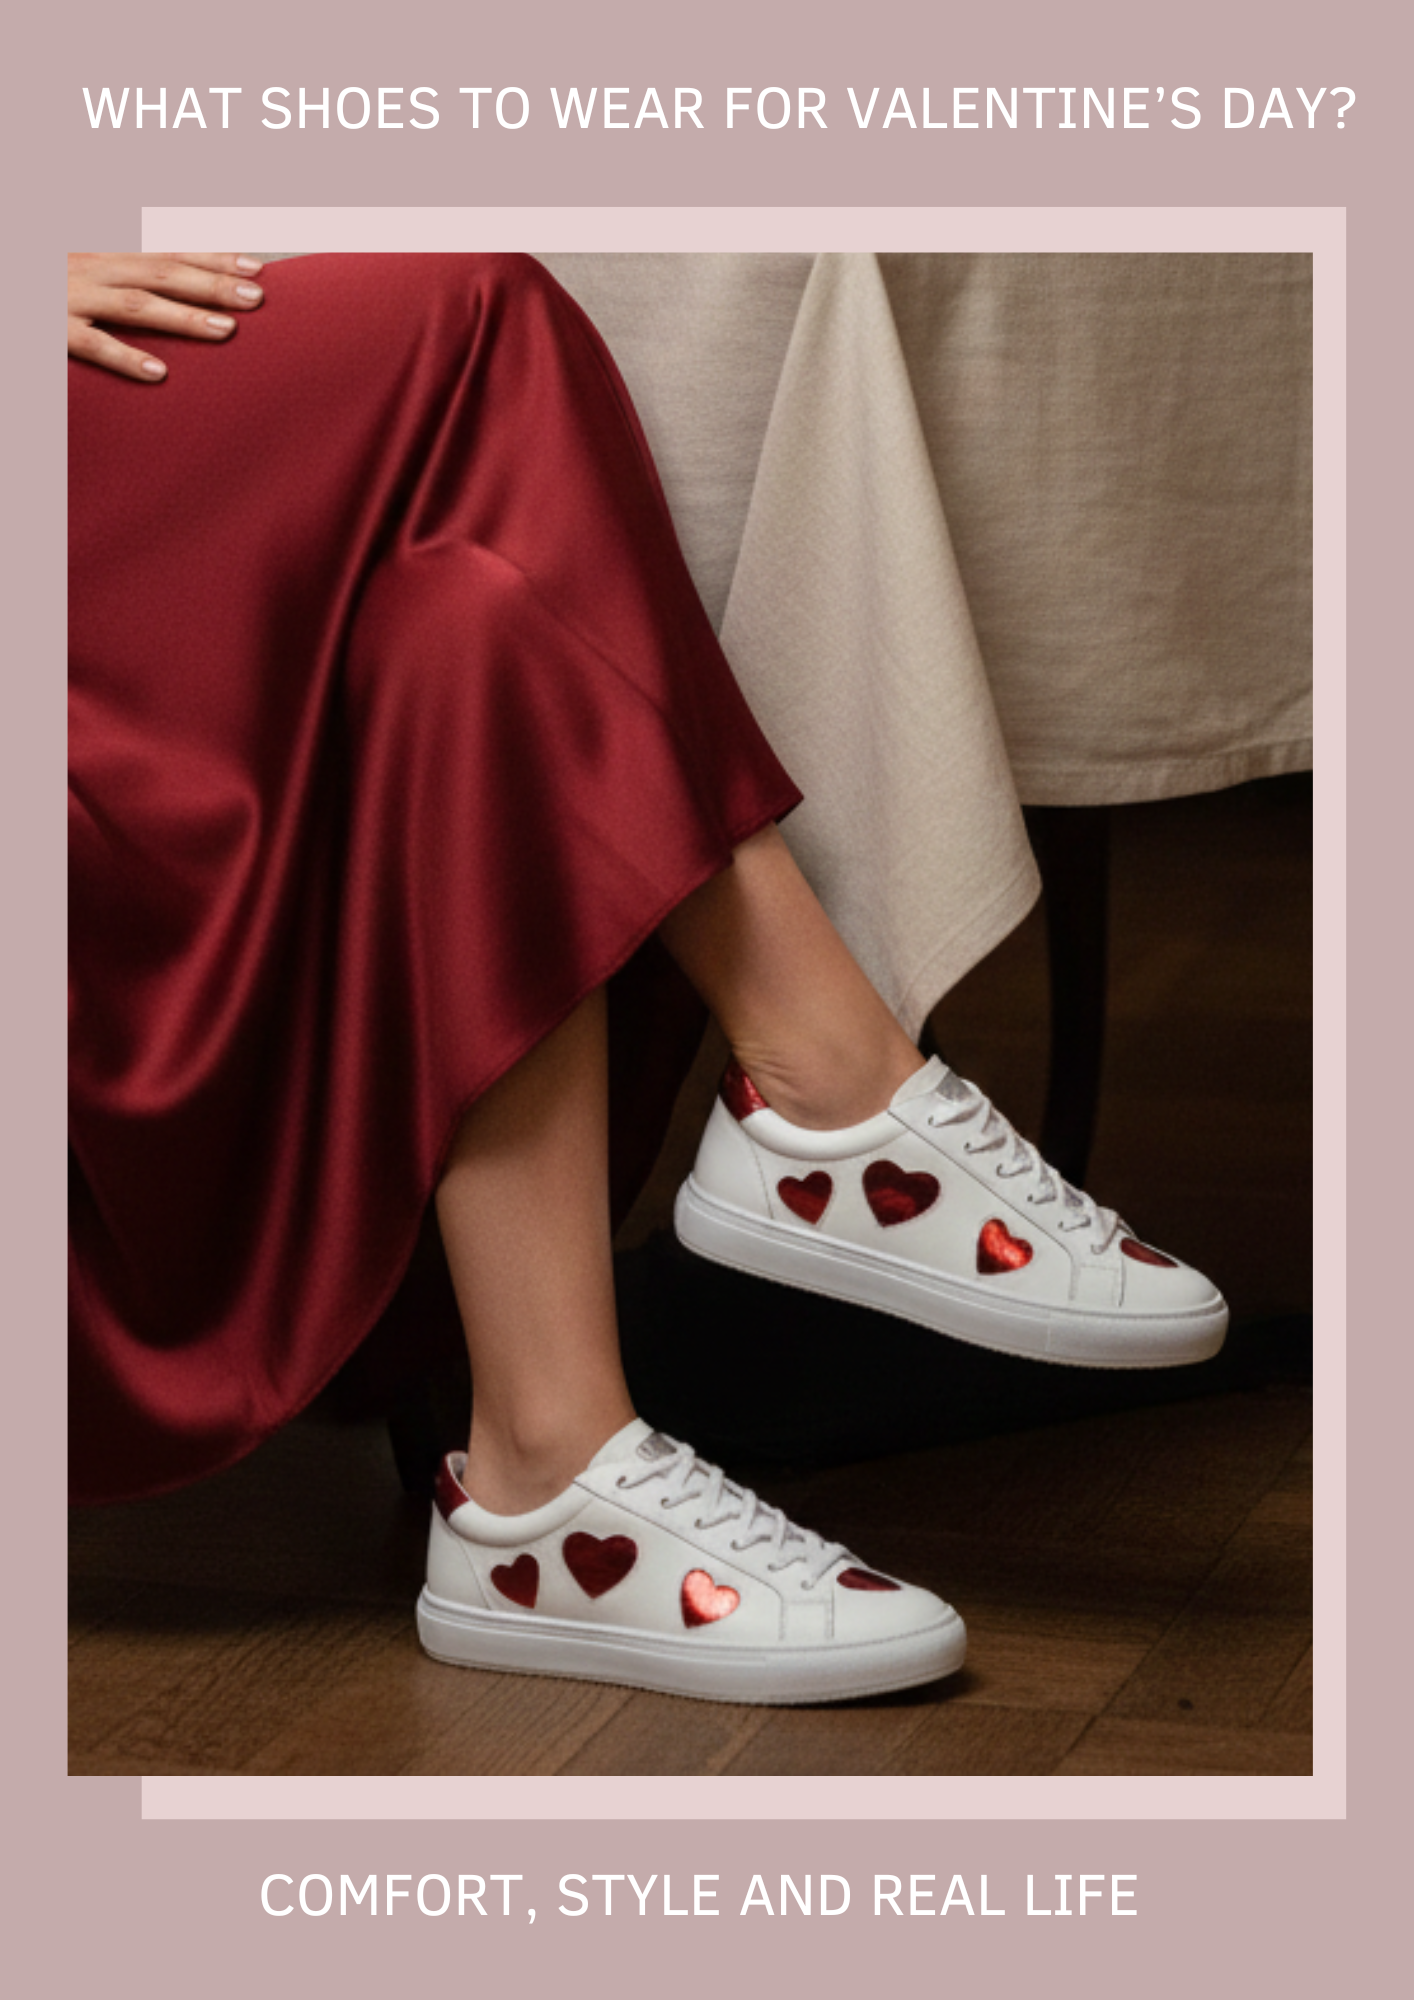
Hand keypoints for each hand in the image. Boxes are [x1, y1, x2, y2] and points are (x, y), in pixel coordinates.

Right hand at [68, 252, 266, 382]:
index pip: (167, 250)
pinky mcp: (55, 328)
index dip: (212, 257)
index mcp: (106, 251)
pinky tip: (158, 373)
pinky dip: (126, 357)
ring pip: (136, 305)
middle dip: (211, 284)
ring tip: (226, 330)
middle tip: (256, 298)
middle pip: (161, 273)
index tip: (255, 268)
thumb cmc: (47, 278)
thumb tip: (171, 276)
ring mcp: (75, 296)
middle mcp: (95, 267)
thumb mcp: (80, 261)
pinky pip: (94, 344)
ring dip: (183, 316)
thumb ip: (122, 267)